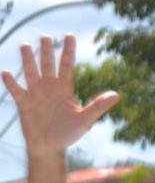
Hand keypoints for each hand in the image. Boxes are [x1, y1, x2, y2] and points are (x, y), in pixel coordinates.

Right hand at [0, 34, 118, 156]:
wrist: (50, 147)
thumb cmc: (69, 133)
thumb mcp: (85, 119)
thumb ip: (98, 106)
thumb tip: (116, 95)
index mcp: (65, 89)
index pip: (67, 65)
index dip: (68, 51)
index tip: (69, 35)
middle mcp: (49, 87)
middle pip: (47, 64)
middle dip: (46, 51)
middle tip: (45, 36)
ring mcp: (35, 93)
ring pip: (31, 72)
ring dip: (28, 60)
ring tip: (24, 45)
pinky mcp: (24, 102)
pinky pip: (16, 89)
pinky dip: (11, 82)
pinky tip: (6, 72)